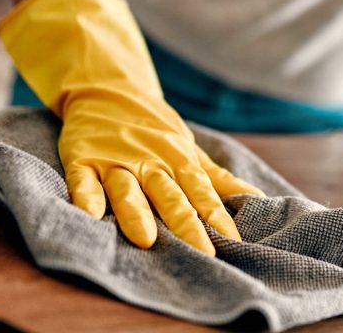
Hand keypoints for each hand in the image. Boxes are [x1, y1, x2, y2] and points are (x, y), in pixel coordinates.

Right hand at [0, 0, 262, 251]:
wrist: (109, 89)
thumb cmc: (155, 130)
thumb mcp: (189, 151)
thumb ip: (218, 179)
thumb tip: (258, 199)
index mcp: (178, 161)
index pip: (201, 192)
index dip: (217, 216)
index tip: (233, 242)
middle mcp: (149, 162)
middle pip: (169, 196)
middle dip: (185, 224)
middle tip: (201, 252)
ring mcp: (116, 160)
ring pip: (127, 189)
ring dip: (137, 213)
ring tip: (146, 239)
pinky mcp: (84, 159)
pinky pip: (84, 180)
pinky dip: (86, 196)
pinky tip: (89, 216)